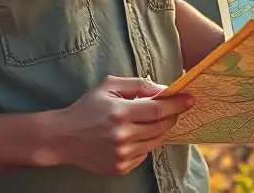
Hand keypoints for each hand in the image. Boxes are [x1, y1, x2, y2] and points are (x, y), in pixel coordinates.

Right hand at [41, 75, 193, 174]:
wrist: (63, 138)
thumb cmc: (87, 108)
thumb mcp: (108, 87)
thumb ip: (138, 85)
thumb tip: (164, 89)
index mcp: (120, 112)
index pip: (159, 108)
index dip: (178, 103)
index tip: (190, 99)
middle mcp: (122, 135)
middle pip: (161, 126)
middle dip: (173, 115)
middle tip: (178, 108)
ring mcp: (122, 154)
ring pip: (156, 141)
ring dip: (162, 129)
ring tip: (156, 120)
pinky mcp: (120, 167)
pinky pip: (144, 154)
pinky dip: (146, 143)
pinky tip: (136, 135)